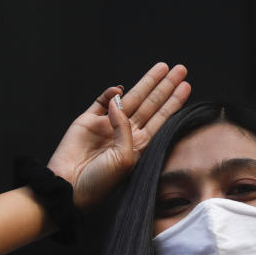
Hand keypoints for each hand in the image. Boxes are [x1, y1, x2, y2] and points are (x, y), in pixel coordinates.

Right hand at [47, 63, 190, 208]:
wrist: (69, 187)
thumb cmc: (100, 181)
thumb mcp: (124, 158)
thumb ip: (125, 129)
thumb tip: (118, 101)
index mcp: (139, 145)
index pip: (161, 118)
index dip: (173, 102)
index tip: (186, 86)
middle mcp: (126, 132)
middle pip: (150, 104)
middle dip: (165, 87)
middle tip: (180, 70)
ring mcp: (107, 125)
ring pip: (130, 98)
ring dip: (146, 83)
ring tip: (162, 68)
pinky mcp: (87, 121)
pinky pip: (101, 101)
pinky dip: (110, 94)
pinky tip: (120, 89)